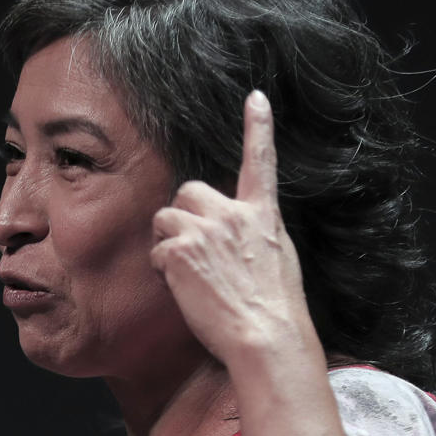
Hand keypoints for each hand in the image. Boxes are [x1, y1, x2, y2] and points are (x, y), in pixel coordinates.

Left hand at [150, 91, 320, 371]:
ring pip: (166, 218)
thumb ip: (255, 234)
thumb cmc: (275, 309)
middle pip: (189, 190)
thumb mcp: (278, 259)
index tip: (256, 99)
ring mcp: (206, 230)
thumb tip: (240, 233)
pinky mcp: (182, 249)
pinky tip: (185, 289)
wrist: (266, 336)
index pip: (261, 162)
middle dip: (183, 215)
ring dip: (169, 243)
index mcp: (263, 215)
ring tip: (190, 275)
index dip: (258, 128)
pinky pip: (157, 250)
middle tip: (193, 249)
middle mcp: (234, 214)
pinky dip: (164, 270)